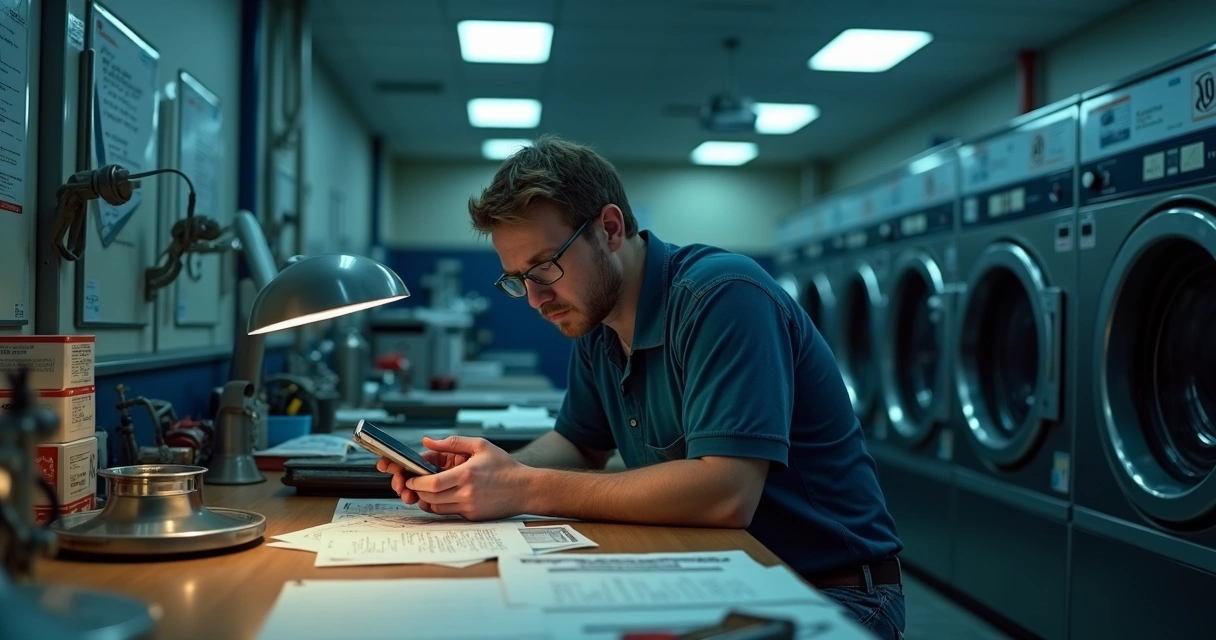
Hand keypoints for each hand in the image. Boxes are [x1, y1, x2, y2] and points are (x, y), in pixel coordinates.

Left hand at [403, 436, 532, 520]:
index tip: (410, 477)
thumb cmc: (504, 466)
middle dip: (417, 489)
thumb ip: (451, 443)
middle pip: (429, 497)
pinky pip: (448, 513)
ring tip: (429, 488)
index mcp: (466, 474)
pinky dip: (441, 505)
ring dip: (427, 498)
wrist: (525, 488)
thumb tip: (428, 442)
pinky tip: (445, 495)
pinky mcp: (472, 516)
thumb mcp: (480, 446)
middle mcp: (466, 493)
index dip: (415, 481)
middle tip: (415, 482)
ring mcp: (469, 507)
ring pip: (436, 507)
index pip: (431, 483)